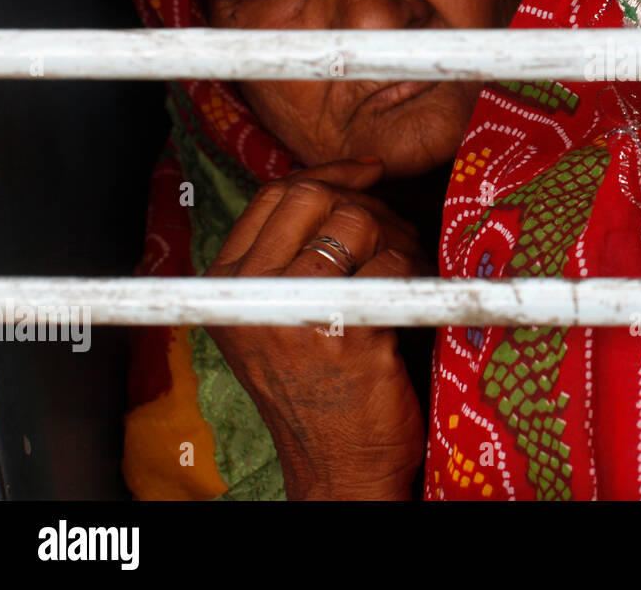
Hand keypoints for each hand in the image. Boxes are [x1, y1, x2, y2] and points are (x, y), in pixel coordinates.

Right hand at [204, 159, 428, 499]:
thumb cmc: (321, 388)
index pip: (275, 195)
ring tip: (407, 271)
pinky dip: (414, 273)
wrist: (339, 465)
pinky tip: (415, 300)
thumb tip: (349, 180)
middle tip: (394, 234)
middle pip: (314, 197)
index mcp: (226, 287)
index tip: (368, 175)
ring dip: (397, 237)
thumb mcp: (282, 318)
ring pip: (356, 222)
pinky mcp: (344, 330)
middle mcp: (250, 295)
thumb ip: (294, 254)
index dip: (329, 175)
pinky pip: (390, 264)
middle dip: (367, 204)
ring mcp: (293, 312)